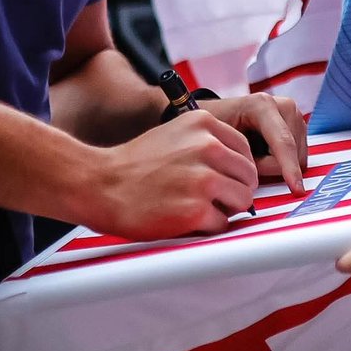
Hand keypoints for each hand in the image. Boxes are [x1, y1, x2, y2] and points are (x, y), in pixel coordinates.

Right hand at [94, 111, 258, 239]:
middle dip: (235, 190)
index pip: (246, 150)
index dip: (236, 169)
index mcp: (203, 123)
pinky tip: (186, 218)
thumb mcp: (175, 134)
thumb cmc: (136, 164)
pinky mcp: (196, 210)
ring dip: (225, 209)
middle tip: (211, 197)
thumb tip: (242, 165)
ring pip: (243, 200)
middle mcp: (207, 147)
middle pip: (249, 176)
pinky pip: (223, 224)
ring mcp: (203, 179)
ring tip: (198, 206)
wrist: (101, 184)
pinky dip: (208, 227)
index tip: (223, 178)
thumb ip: (209, 142)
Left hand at [206, 93, 306, 193]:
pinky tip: (266, 151)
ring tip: (256, 152)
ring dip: (277, 164)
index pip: (282, 142)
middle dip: (271, 166)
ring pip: (298, 157)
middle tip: (248, 158)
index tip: (296, 189)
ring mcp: (295, 115)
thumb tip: (265, 179)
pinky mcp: (300, 126)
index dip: (289, 167)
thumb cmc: (219, 127)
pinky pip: (299, 157)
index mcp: (263, 105)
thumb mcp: (223, 143)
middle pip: (290, 153)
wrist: (222, 114)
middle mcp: (285, 106)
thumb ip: (246, 161)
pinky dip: (284, 161)